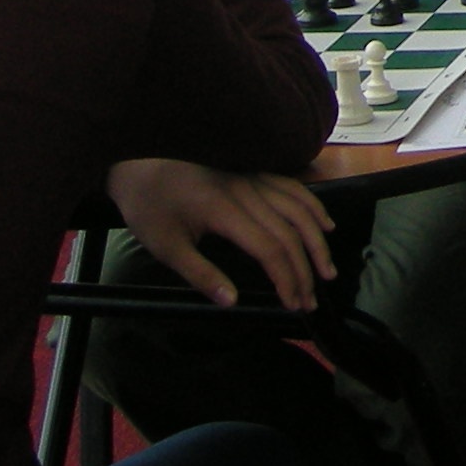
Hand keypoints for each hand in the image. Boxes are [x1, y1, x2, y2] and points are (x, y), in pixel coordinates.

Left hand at [105, 157, 333, 310]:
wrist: (138, 160)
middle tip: (311, 300)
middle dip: (305, 269)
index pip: (270, 248)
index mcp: (226, 211)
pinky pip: (293, 188)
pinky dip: (313, 207)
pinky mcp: (254, 172)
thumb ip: (201, 274)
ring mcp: (254, 178)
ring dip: (317, 241)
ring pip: (299, 209)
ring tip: (327, 269)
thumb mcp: (165, 246)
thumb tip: (232, 302)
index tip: (293, 305)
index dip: (286, 278)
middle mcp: (249, 191)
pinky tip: (324, 224)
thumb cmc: (149, 206)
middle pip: (290, 232)